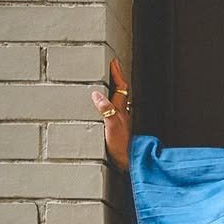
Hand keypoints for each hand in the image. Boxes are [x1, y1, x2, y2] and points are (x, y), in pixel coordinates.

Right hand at [90, 55, 131, 171]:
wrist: (127, 162)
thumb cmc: (120, 146)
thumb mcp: (111, 126)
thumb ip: (105, 110)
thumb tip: (96, 95)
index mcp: (121, 110)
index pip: (121, 87)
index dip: (117, 74)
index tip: (113, 62)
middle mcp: (122, 113)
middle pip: (121, 91)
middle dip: (116, 78)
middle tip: (111, 67)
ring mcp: (121, 120)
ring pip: (118, 100)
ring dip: (114, 89)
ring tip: (108, 81)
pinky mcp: (117, 128)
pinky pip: (114, 109)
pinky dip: (110, 102)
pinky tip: (105, 105)